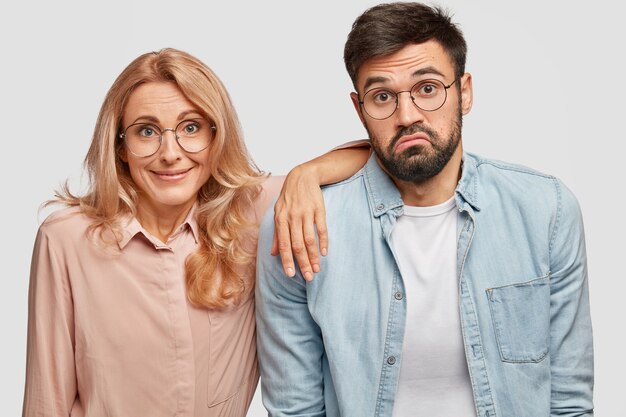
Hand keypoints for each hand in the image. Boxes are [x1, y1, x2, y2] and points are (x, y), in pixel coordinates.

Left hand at [271, 165, 327, 280]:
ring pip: (310, 240)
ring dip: (313, 256)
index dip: (287, 261)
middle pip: (297, 245)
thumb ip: (277, 234)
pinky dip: (323, 242)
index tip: (291, 275)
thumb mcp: (278, 213)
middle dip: (303, 263)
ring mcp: (306, 213)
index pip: (284, 244)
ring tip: (317, 269)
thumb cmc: (289, 197)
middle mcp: (292, 217)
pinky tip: (324, 253)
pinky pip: (321, 229)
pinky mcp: (319, 209)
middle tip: (309, 277)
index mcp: (281, 219)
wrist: (303, 176)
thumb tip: (273, 253)